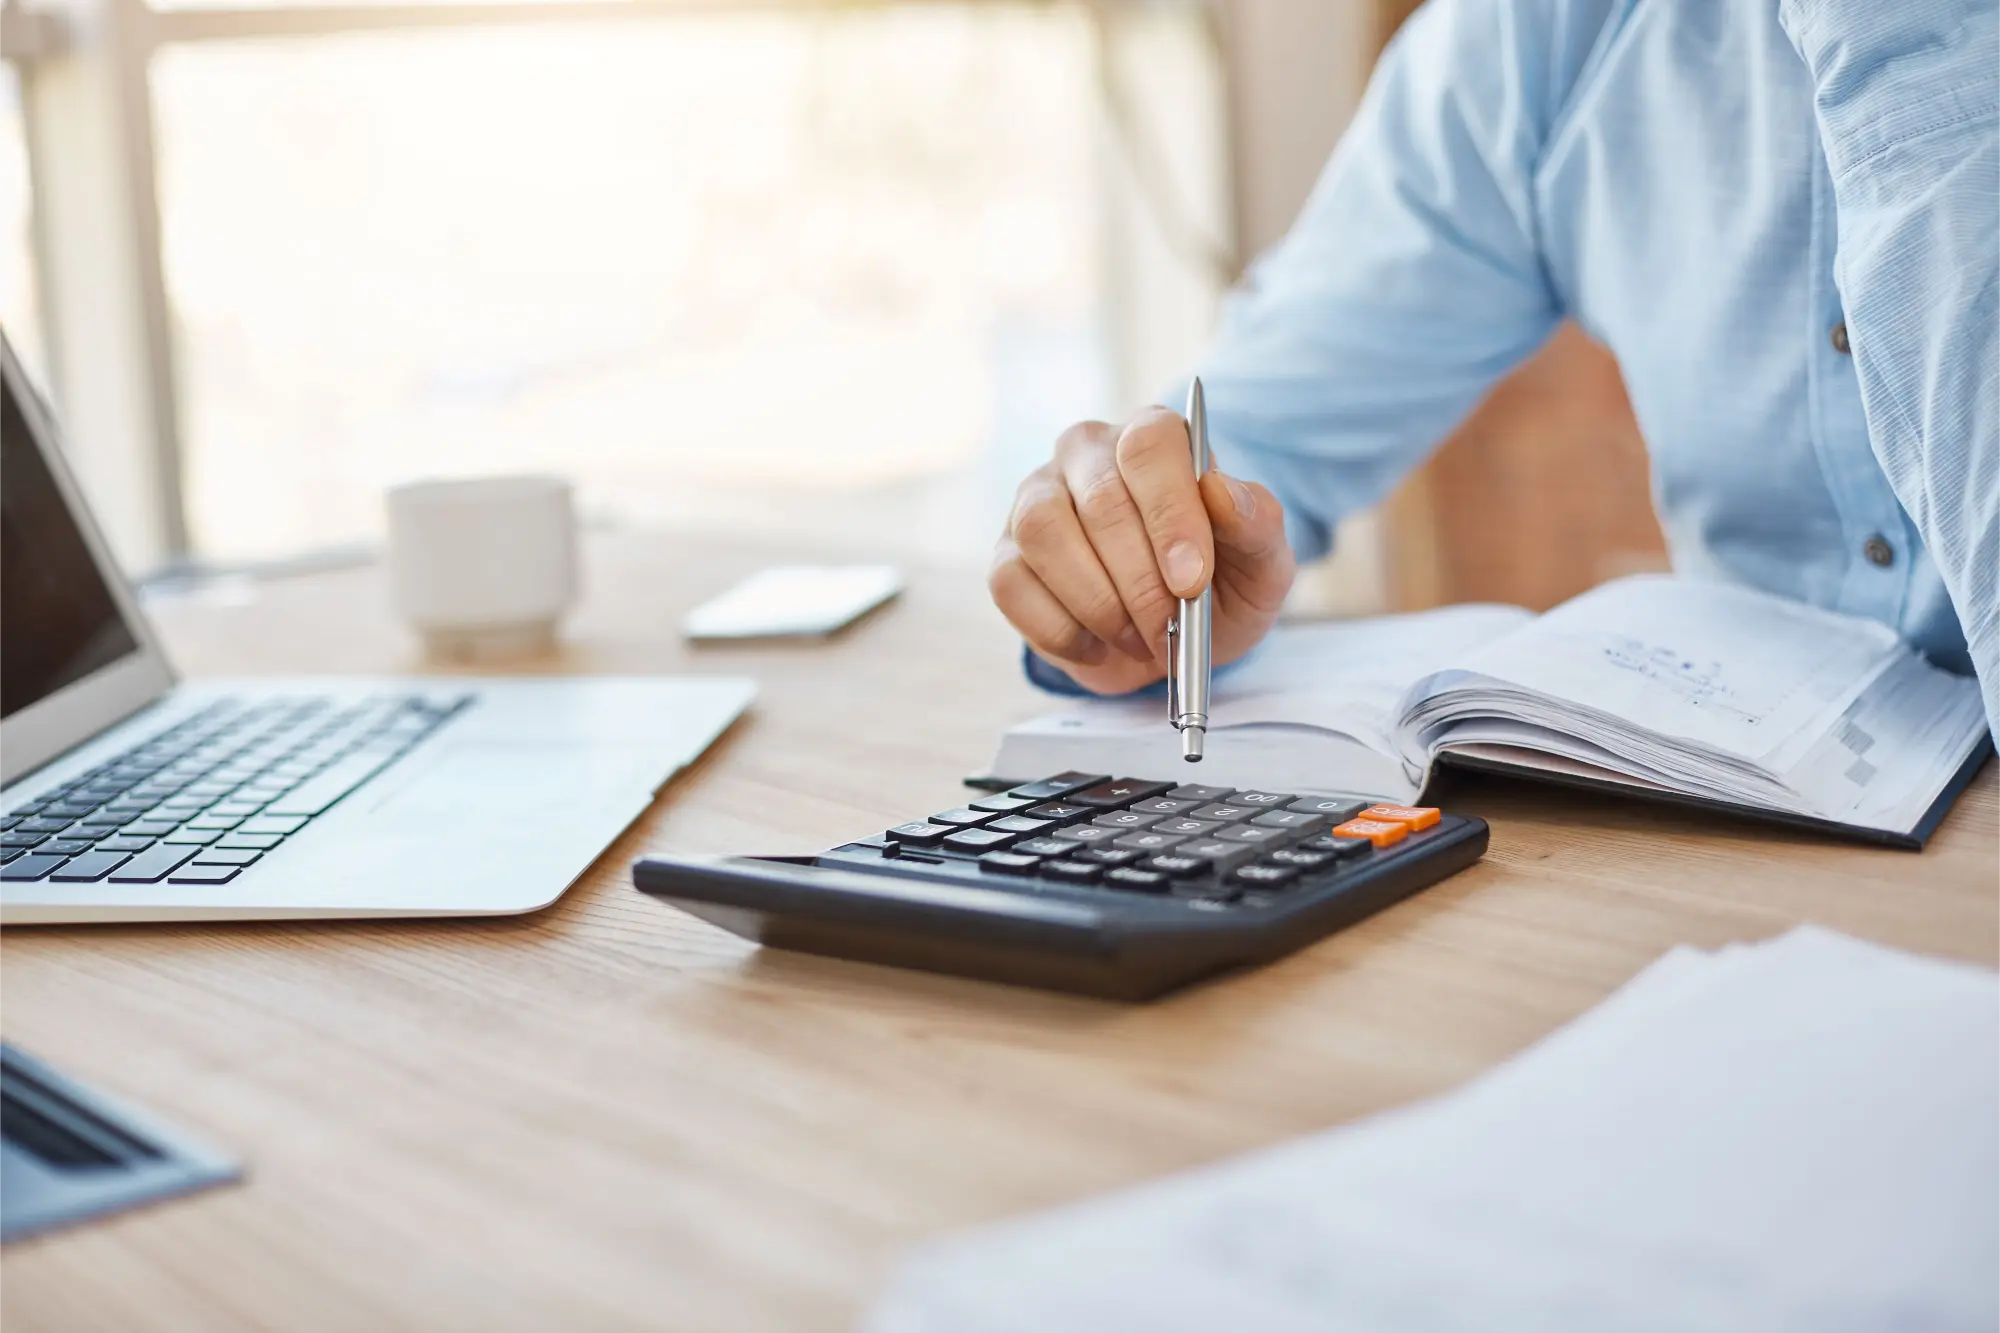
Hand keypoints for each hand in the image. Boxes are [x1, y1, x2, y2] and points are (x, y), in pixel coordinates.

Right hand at [989, 408, 1295, 694]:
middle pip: (1099, 499)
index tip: (1191, 580)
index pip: (1149, 446)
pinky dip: (1059, 629)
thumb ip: (1256, 523)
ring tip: (1136, 638)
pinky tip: (1096, 645)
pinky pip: (1010, 583)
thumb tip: (1220, 491)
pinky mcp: (1006, 554)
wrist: (1175, 636)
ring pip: (1042, 532)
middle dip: (1140, 579)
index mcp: (1152, 436)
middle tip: (1169, 629)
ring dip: (1096, 601)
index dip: (1170, 514)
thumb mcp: (1262, 564)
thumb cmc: (1220, 585)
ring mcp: (1036, 499)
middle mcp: (1086, 454)